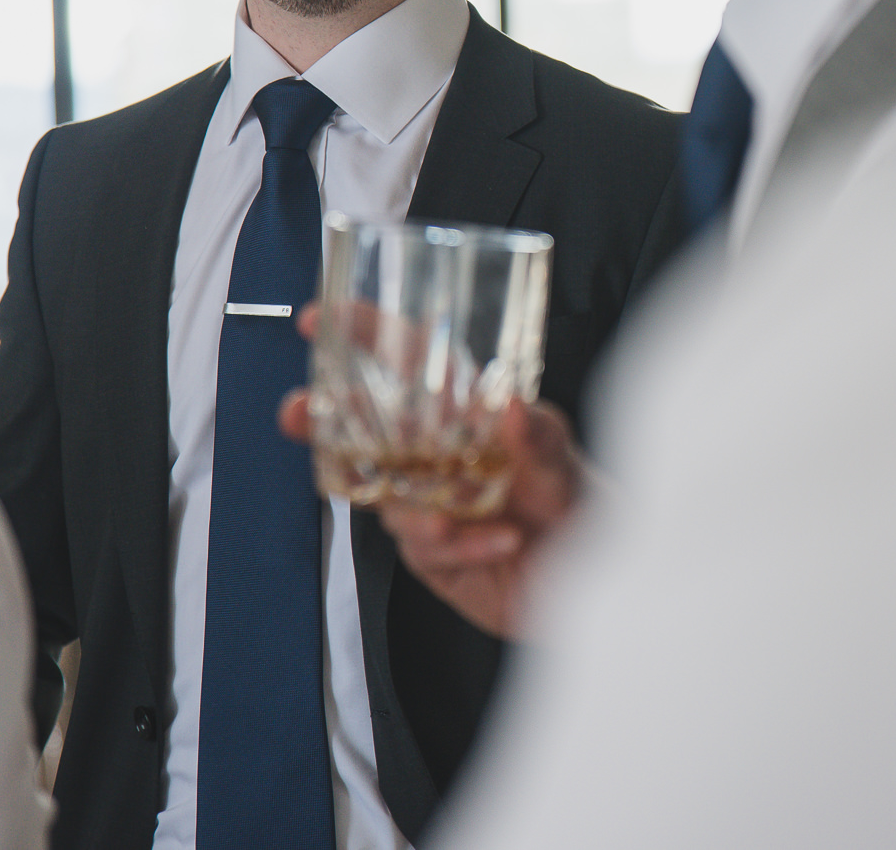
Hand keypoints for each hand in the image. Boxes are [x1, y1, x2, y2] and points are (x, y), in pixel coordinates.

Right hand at [280, 307, 586, 639]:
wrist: (597, 578)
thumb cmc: (584, 506)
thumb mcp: (567, 461)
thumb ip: (542, 437)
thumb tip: (511, 407)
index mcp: (468, 415)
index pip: (410, 364)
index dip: (366, 336)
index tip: (322, 317)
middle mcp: (440, 456)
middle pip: (365, 430)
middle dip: (321, 418)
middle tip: (298, 411)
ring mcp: (430, 505)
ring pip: (384, 497)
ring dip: (408, 507)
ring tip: (448, 520)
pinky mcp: (434, 554)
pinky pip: (423, 547)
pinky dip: (459, 545)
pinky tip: (498, 543)